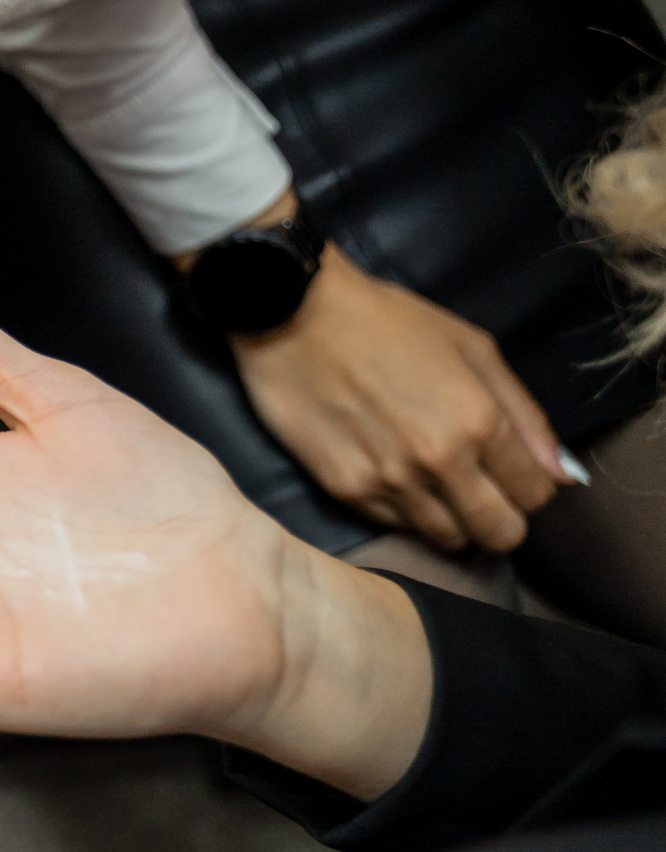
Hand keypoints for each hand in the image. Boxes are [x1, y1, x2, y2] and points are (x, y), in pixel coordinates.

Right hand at [233, 248, 565, 551]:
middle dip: (501, 517)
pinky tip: (391, 473)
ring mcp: (388, 481)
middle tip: (482, 492)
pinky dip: (404, 510)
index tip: (510, 471)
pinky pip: (396, 525)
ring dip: (451, 517)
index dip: (530, 485)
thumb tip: (562, 472)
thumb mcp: (471, 347)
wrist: (290, 313)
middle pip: (499, 533)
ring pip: (447, 538)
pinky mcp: (344, 490)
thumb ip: (524, 414)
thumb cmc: (386, 320)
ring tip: (434, 483)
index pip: (536, 494)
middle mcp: (438, 461)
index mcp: (479, 421)